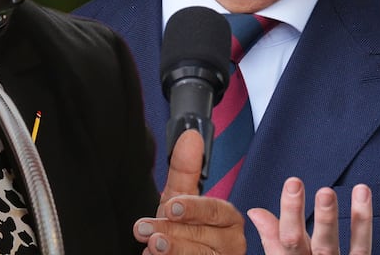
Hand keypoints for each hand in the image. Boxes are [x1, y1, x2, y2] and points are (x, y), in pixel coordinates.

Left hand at [133, 129, 245, 253]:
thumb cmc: (184, 228)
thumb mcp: (181, 198)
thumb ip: (185, 170)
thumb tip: (190, 136)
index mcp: (228, 218)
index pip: (215, 211)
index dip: (193, 209)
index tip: (171, 207)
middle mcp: (231, 242)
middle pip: (203, 235)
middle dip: (173, 232)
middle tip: (147, 231)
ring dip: (173, 250)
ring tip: (152, 245)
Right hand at [247, 177, 379, 254]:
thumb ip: (274, 240)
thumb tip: (258, 212)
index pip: (291, 241)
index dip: (291, 213)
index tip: (294, 183)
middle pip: (325, 246)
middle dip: (326, 220)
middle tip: (326, 193)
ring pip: (361, 246)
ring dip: (362, 218)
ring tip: (362, 191)